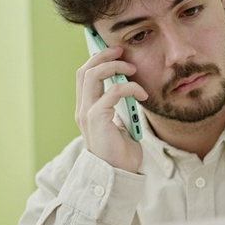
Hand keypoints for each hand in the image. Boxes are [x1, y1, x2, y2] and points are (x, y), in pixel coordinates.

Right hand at [75, 45, 146, 172]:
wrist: (118, 174)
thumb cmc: (120, 152)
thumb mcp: (118, 123)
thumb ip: (116, 107)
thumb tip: (125, 88)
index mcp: (86, 109)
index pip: (84, 75)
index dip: (96, 59)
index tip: (113, 51)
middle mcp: (82, 109)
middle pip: (85, 69)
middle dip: (103, 55)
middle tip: (122, 51)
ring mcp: (87, 113)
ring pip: (94, 74)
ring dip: (114, 66)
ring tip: (132, 68)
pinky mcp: (97, 118)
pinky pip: (113, 91)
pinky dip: (130, 87)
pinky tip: (142, 94)